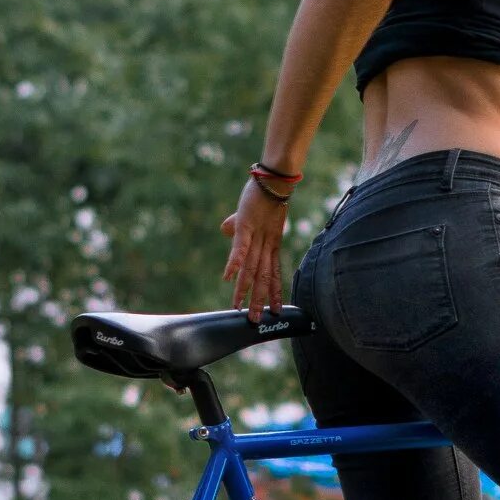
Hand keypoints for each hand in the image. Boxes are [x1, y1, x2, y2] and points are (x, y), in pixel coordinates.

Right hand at [220, 179, 288, 318]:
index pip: (273, 273)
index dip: (273, 292)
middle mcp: (266, 245)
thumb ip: (237, 227)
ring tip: (240, 306)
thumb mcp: (248, 216)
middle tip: (255, 320)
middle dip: (258, 299)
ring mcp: (256, 236)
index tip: (274, 311)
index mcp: (271, 245)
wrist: (273, 179)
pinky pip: (240, 247)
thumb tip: (225, 230)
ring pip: (251, 267)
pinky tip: (228, 277)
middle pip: (262, 276)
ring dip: (246, 288)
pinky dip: (234, 262)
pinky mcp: (246, 225)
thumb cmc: (262, 195)